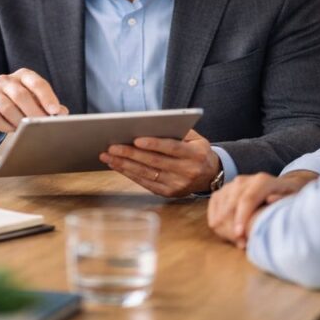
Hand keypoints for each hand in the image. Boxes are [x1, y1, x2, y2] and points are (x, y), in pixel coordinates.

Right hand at [0, 68, 68, 138]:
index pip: (35, 82)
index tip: (55, 111)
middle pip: (20, 94)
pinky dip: (4, 125)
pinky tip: (11, 130)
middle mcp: (5, 80)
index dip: (46, 96)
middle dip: (33, 112)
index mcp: (22, 76)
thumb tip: (63, 113)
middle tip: (41, 125)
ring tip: (26, 130)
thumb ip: (48, 106)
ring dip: (18, 120)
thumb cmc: (17, 104)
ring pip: (6, 106)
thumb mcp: (34, 101)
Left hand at [100, 129, 219, 196]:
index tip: (136, 139)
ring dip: (124, 165)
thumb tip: (149, 125)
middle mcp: (187, 172)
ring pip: (146, 174)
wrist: (210, 175)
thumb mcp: (196, 139)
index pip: (171, 148)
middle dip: (131, 154)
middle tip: (112, 147)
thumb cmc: (197, 151)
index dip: (154, 144)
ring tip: (108, 156)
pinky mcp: (169, 193)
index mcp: (195, 155)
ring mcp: (177, 185)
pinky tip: (118, 166)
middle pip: (154, 162)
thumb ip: (177, 131)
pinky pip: (145, 183)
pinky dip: (129, 174)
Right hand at [207, 170, 318, 248]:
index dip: (242, 218)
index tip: (240, 236)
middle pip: (230, 207)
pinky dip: (219, 226)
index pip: (247, 199)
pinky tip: (230, 234)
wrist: (280, 187)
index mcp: (262, 181)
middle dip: (233, 230)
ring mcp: (229, 186)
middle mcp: (242, 181)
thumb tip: (271, 200)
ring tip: (240, 241)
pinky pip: (212, 212)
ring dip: (226, 230)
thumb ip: (284, 200)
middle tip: (244, 245)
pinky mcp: (220, 193)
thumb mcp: (294, 198)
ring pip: (219, 212)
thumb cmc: (288, 197)